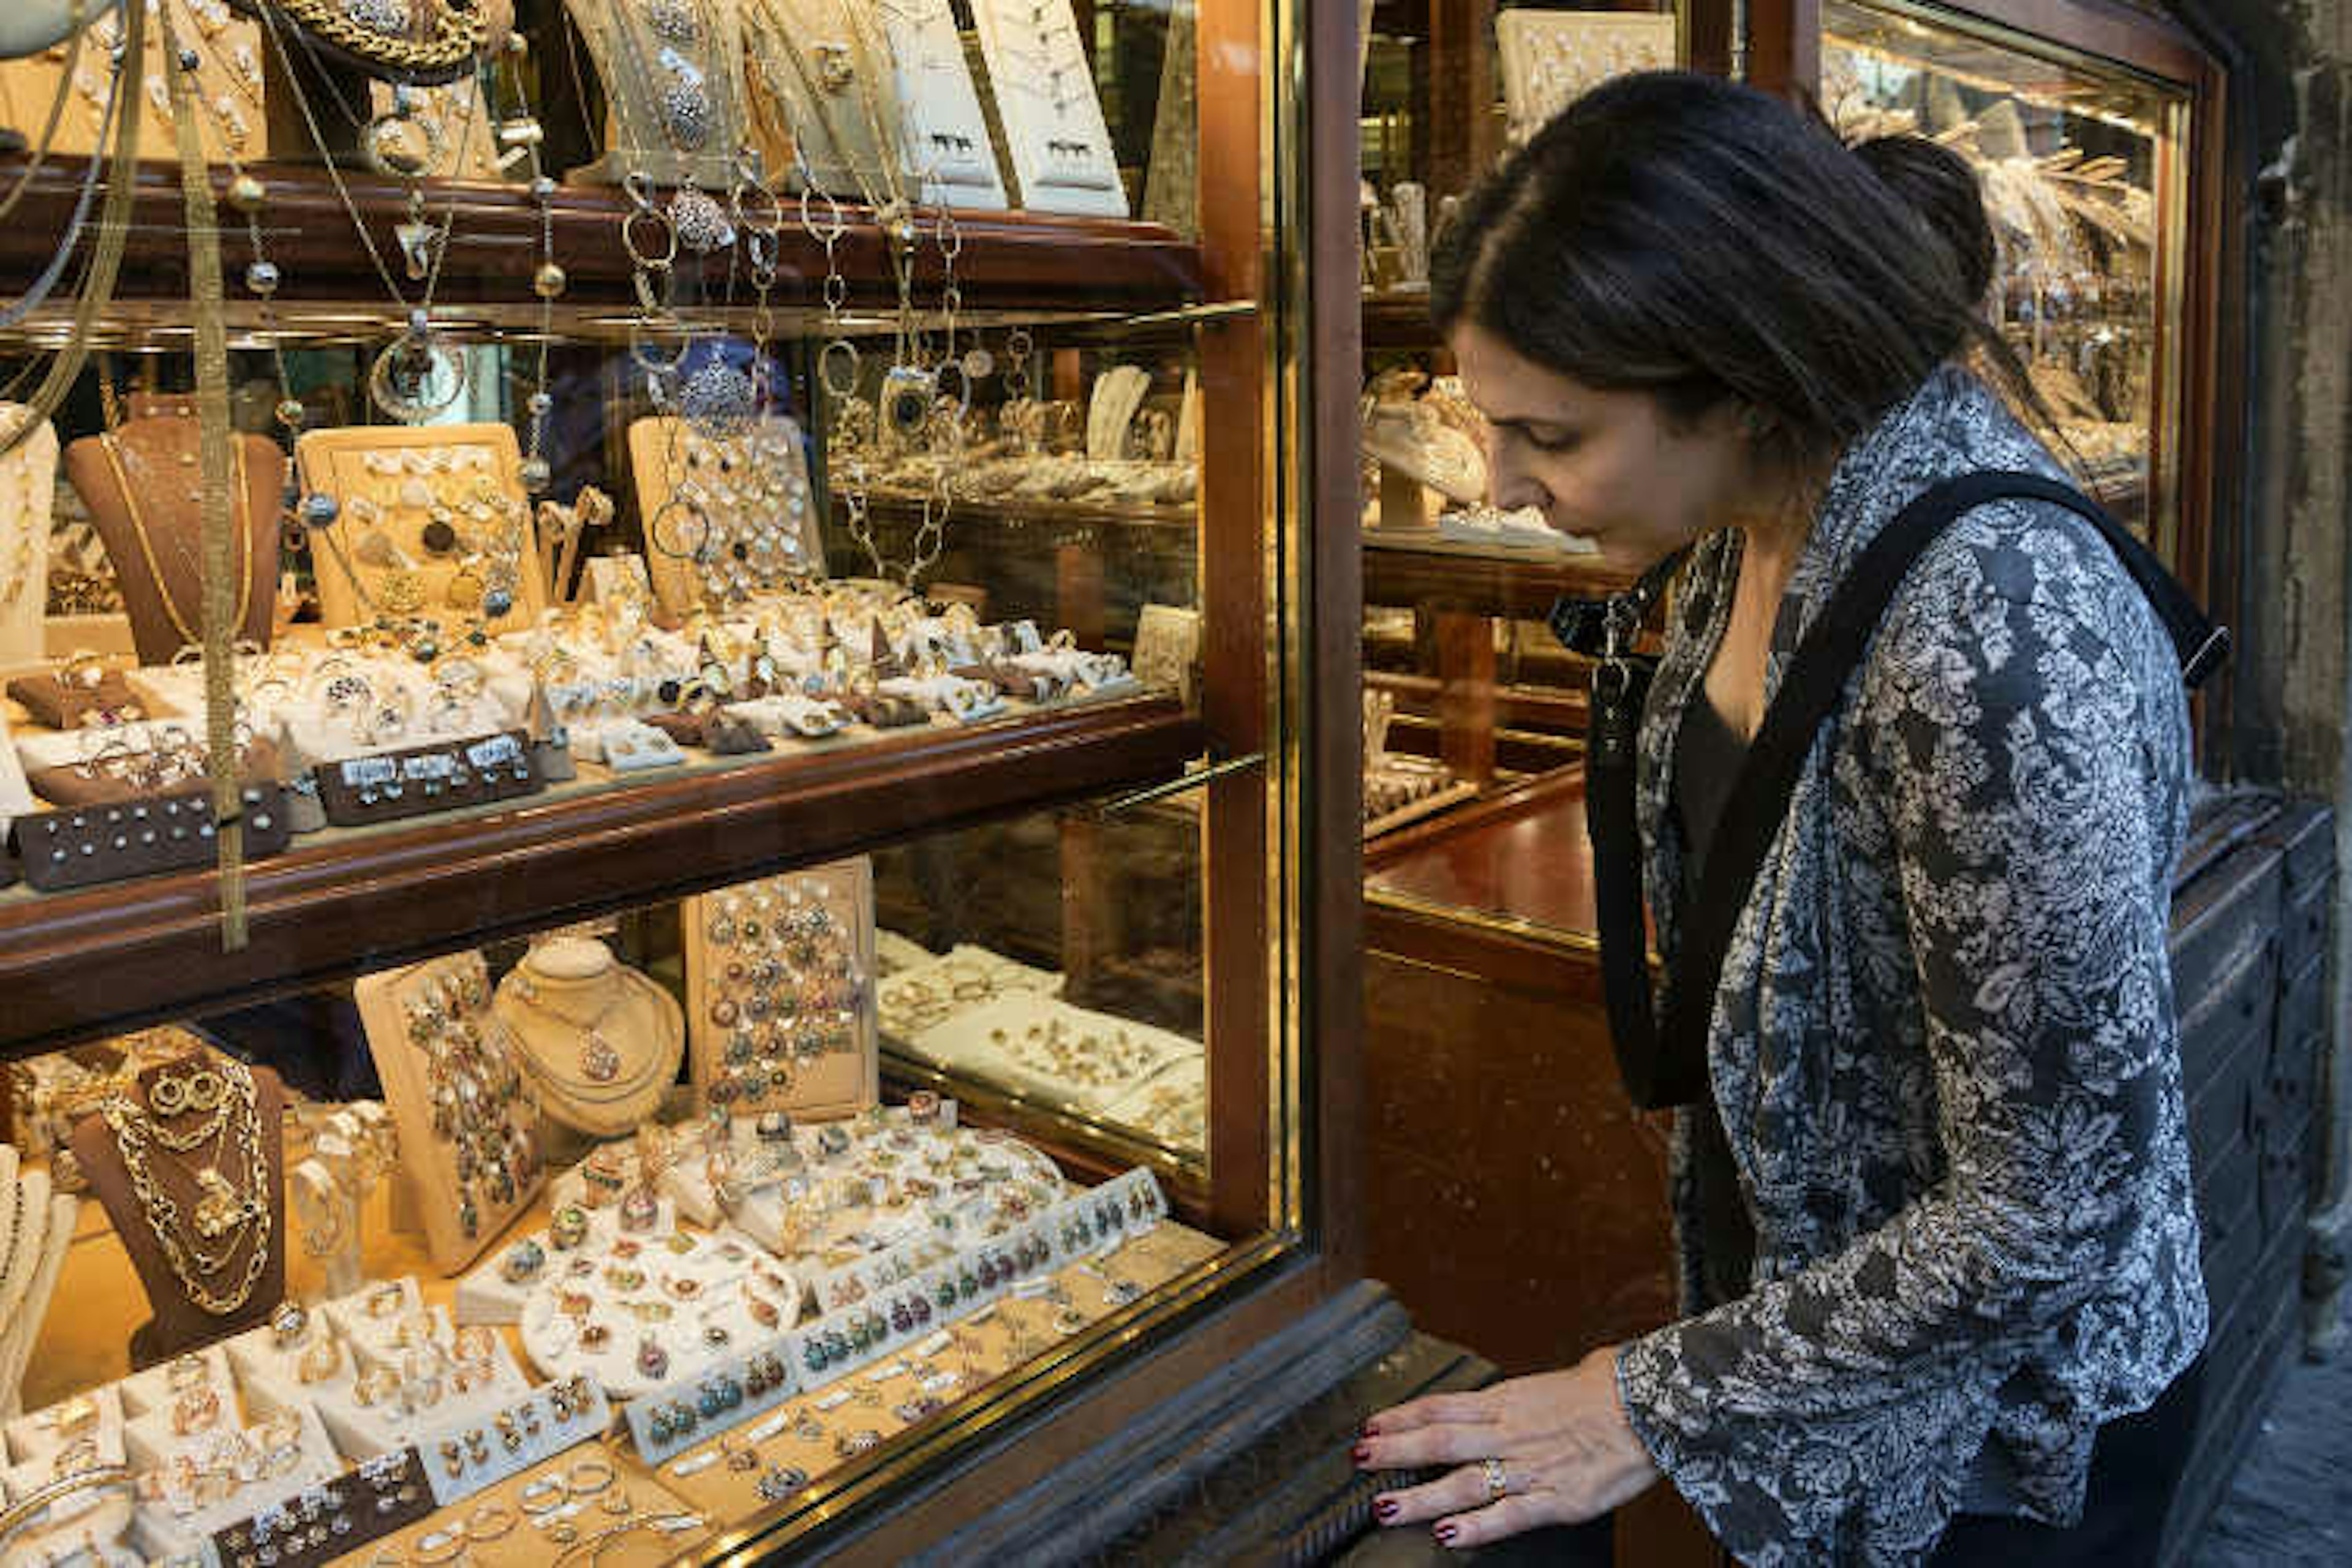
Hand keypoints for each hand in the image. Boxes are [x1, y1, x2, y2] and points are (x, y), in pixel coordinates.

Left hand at [1353, 1345, 1659, 1548]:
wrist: (1652, 1405)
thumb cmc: (1610, 1389)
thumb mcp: (1555, 1380)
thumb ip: (1524, 1395)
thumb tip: (1512, 1394)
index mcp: (1508, 1401)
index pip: (1442, 1407)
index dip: (1401, 1417)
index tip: (1371, 1426)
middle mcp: (1511, 1432)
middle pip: (1440, 1441)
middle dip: (1394, 1452)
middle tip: (1359, 1460)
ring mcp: (1531, 1467)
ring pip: (1464, 1482)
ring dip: (1421, 1496)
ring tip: (1385, 1507)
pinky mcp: (1558, 1499)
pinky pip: (1509, 1515)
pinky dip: (1476, 1527)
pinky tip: (1448, 1535)